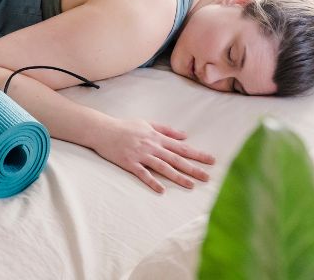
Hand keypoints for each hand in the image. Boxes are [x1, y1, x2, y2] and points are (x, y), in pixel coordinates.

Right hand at [92, 118, 214, 193]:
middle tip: (207, 177)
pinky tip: (161, 190)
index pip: (181, 147)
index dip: (197, 154)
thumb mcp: (147, 123)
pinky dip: (152, 181)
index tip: (211, 160)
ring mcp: (141, 155)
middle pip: (176, 159)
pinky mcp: (129, 163)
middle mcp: (152, 146)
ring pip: (163, 167)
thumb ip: (166, 129)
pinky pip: (143, 174)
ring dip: (177, 176)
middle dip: (193, 168)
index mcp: (157, 137)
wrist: (103, 130)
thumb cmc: (125, 126)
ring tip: (191, 185)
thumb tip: (184, 135)